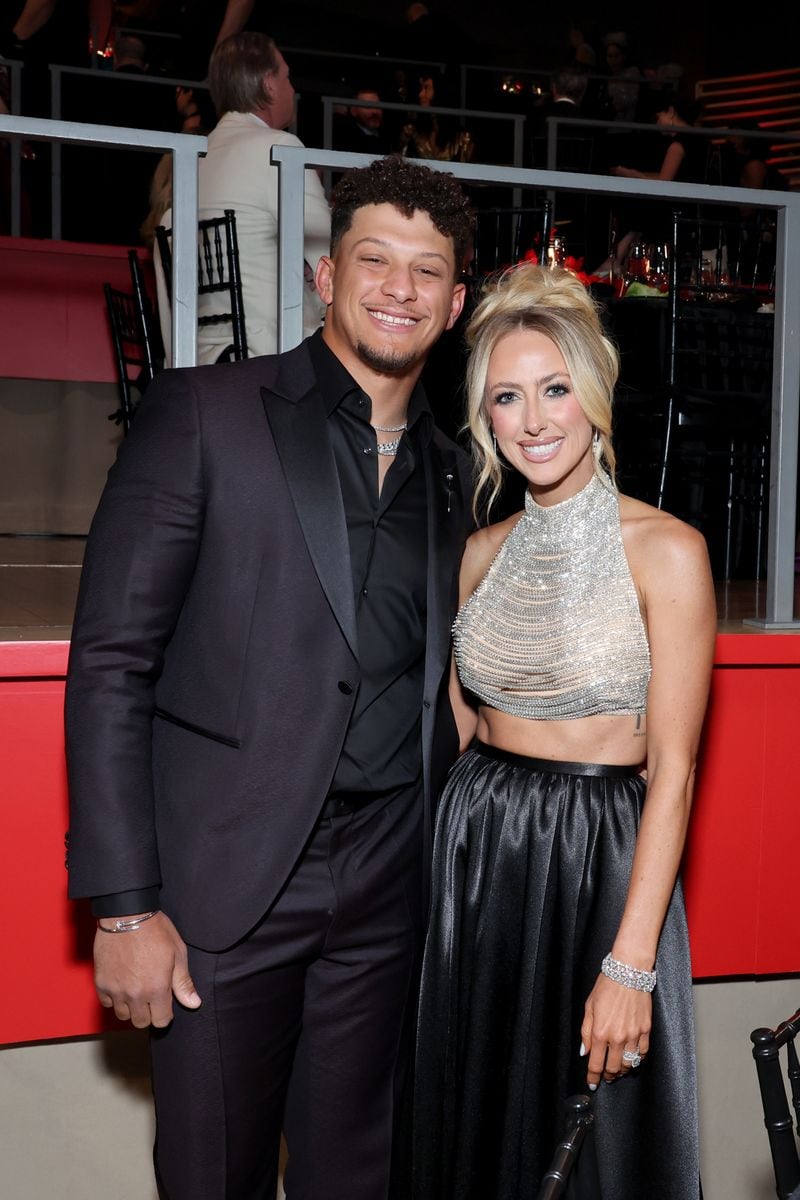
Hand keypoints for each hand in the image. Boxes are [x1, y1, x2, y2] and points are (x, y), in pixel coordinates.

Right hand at [94, 911, 200, 1028]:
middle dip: (148, 1013)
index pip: (161, 1021)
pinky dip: (114, 998)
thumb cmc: (156, 931)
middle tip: (150, 995)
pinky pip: (107, 1003)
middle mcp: (135, 994)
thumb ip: (183, 983)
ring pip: (123, 1015)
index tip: (165, 1003)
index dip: (165, 1014)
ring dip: (130, 1007)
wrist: (127, 914)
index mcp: (157, 988)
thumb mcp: (177, 953)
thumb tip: (194, 1003)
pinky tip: (122, 984)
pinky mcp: (101, 983)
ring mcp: (115, 990)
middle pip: (141, 1022)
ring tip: (136, 989)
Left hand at [580, 973, 651, 1087]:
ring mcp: (634, 1035)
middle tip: (605, 1076)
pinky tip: (632, 1059)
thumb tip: (585, 1051)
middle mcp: (618, 1037)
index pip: (596, 1063)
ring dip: (622, 1070)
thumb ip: (586, 1032)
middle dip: (607, 1075)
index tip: (592, 1082)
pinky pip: (643, 1053)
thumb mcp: (589, 1007)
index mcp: (601, 1032)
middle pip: (613, 1068)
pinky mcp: (646, 1030)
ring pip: (629, 1064)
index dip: (593, 1077)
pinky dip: (637, 1060)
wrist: (628, 972)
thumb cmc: (607, 986)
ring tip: (617, 1070)